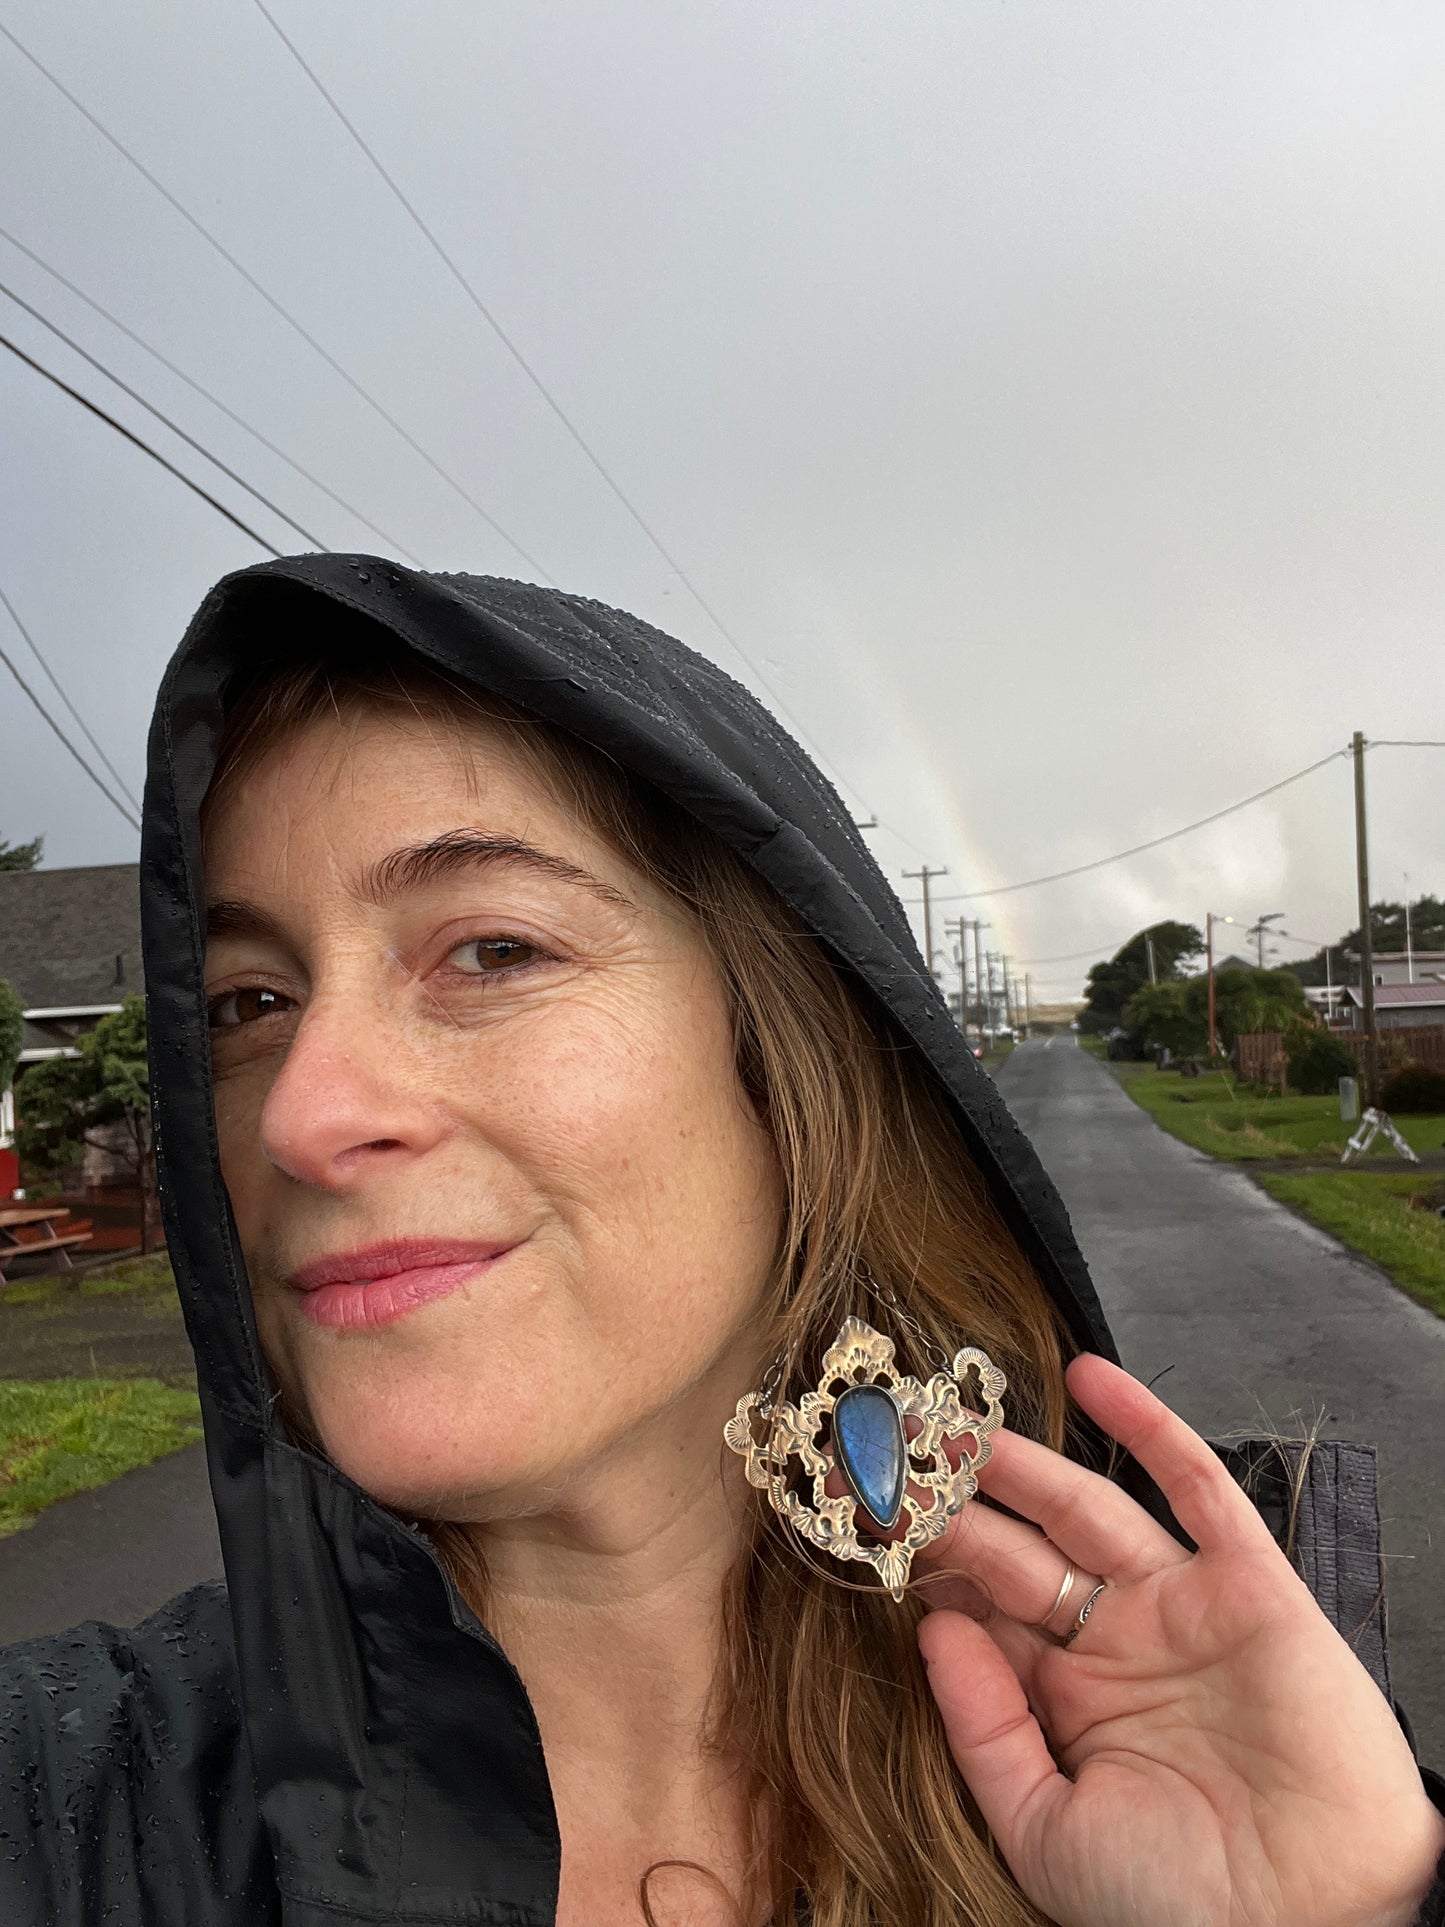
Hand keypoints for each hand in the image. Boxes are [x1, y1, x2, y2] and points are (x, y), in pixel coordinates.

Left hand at [916, 1355, 1444, 1926]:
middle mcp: (1116, 1643)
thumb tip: (933, 1627)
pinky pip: (1198, 1489)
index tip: (863, 1514)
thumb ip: (983, 1729)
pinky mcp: (1251, 1587)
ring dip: (1025, 1460)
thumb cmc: (1174, 1906)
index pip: (980, 1607)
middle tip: (894, 1451)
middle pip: (1019, 1549)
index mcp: (1064, 1700)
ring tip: (959, 1417)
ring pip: (1089, 1507)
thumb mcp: (1043, 1830)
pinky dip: (1148, 1428)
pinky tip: (1091, 1376)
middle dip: (956, 1503)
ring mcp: (1181, 1608)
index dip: (925, 1561)